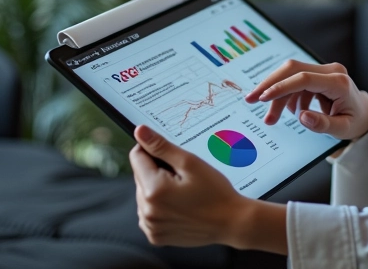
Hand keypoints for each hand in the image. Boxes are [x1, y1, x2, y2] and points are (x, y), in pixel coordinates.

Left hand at [130, 125, 250, 246]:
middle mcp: (146, 212)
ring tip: (183, 191)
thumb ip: (161, 147)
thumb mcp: (190, 163)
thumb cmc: (215, 192)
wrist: (230, 222)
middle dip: (157, 170)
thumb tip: (140, 131)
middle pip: (139, 176)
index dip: (153, 149)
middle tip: (182, 174)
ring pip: (143, 194)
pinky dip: (159, 205)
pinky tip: (178, 204)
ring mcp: (150, 226)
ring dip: (157, 187)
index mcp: (153, 191)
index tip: (171, 154)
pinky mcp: (156, 236)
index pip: (137, 157)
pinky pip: (148, 212)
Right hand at [244, 59, 367, 139]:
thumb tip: (302, 117)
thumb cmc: (356, 122)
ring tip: (271, 118)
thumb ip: (323, 124)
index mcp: (338, 82)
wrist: (364, 113)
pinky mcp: (317, 74)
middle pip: (293, 68)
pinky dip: (287, 95)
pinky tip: (290, 111)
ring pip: (291, 74)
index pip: (304, 78)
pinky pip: (295, 80)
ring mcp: (323, 70)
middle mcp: (330, 70)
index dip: (282, 87)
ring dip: (277, 94)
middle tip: (251, 100)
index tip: (263, 98)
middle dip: (270, 83)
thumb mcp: (343, 129)